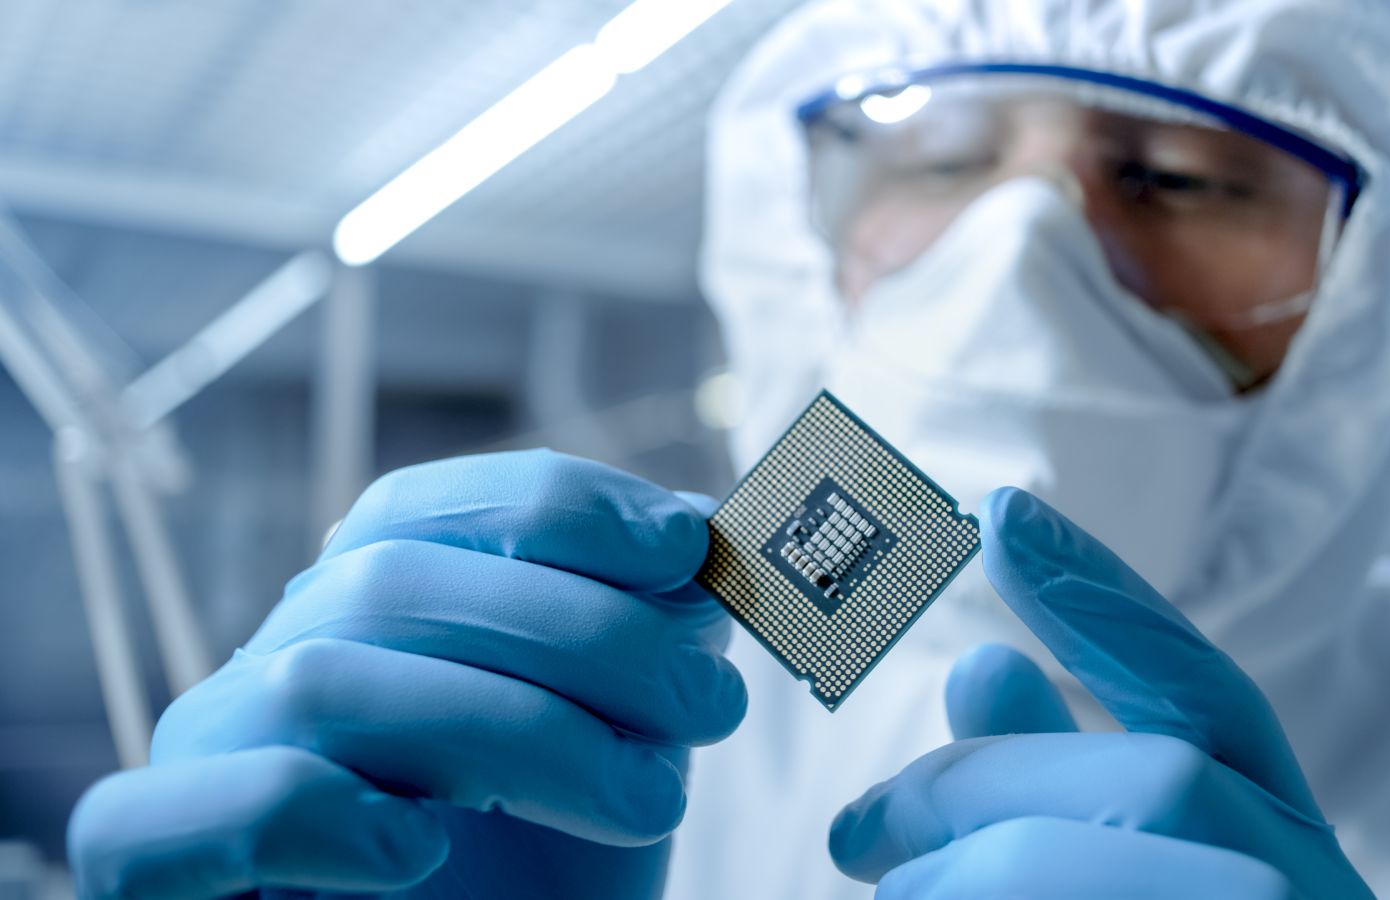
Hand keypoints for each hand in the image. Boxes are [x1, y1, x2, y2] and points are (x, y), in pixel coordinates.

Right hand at [67, 450, 746, 898]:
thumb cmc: (540, 882)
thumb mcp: (618, 747)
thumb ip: (640, 646)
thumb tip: (689, 533)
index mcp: (359, 617)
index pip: (420, 508)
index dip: (557, 508)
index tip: (685, 546)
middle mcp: (268, 666)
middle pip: (389, 585)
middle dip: (581, 633)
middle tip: (711, 705)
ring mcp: (203, 763)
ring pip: (319, 685)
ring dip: (515, 729)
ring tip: (645, 799)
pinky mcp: (153, 868)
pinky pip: (163, 815)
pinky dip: (306, 814)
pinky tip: (414, 850)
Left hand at [828, 487, 1372, 898]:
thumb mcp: (1121, 861)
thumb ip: (1064, 781)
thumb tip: (976, 668)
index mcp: (1287, 848)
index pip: (1212, 697)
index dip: (1111, 601)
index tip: (1000, 516)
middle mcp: (1308, 890)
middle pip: (1162, 777)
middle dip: (986, 787)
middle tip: (855, 838)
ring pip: (1116, 847)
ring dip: (979, 867)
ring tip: (887, 898)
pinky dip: (982, 888)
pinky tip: (917, 899)